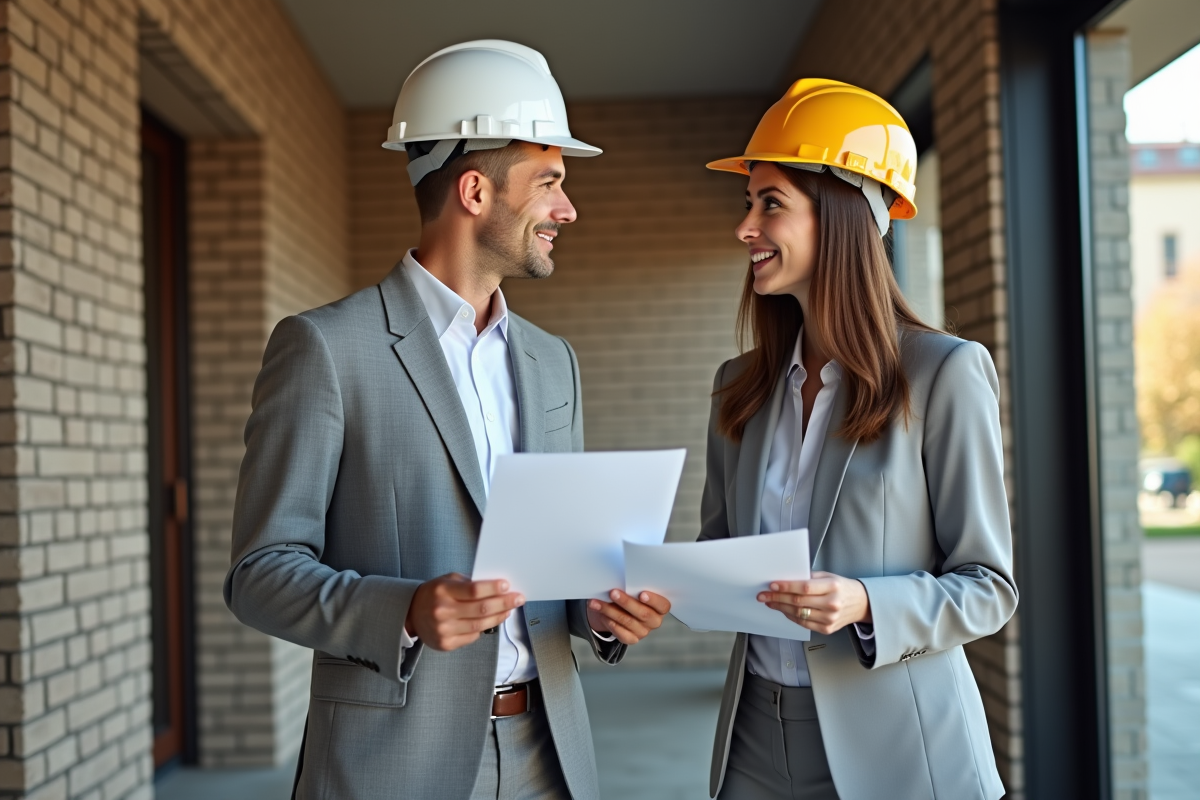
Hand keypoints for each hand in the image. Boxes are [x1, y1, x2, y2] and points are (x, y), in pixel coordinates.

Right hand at [405, 573, 524, 651]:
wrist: (411, 614)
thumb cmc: (435, 594)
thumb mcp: (448, 580)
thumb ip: (470, 583)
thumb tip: (497, 589)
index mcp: (443, 591)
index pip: (474, 590)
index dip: (493, 589)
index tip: (507, 586)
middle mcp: (442, 611)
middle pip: (481, 609)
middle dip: (503, 603)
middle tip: (518, 599)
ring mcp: (443, 630)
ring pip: (480, 625)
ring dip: (499, 617)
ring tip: (509, 610)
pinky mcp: (445, 644)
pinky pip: (472, 637)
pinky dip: (484, 629)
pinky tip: (492, 621)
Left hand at [587, 590, 670, 645]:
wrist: (619, 608)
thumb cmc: (629, 593)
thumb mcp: (634, 588)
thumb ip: (633, 587)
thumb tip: (620, 582)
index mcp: (661, 607)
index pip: (663, 605)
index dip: (653, 600)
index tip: (641, 594)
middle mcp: (654, 621)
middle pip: (643, 614)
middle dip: (626, 602)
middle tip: (613, 593)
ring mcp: (644, 631)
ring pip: (627, 621)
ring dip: (610, 610)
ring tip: (597, 602)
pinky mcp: (632, 639)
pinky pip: (621, 634)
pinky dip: (610, 623)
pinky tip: (602, 615)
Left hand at [757, 571, 870, 635]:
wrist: (861, 603)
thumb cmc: (841, 587)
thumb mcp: (828, 576)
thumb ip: (809, 578)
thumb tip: (785, 579)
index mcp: (833, 587)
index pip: (804, 587)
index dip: (786, 587)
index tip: (772, 585)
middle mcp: (832, 604)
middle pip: (798, 602)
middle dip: (777, 598)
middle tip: (763, 595)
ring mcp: (830, 618)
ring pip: (798, 614)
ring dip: (781, 608)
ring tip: (770, 602)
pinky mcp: (827, 629)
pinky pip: (803, 623)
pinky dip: (790, 616)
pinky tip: (783, 610)